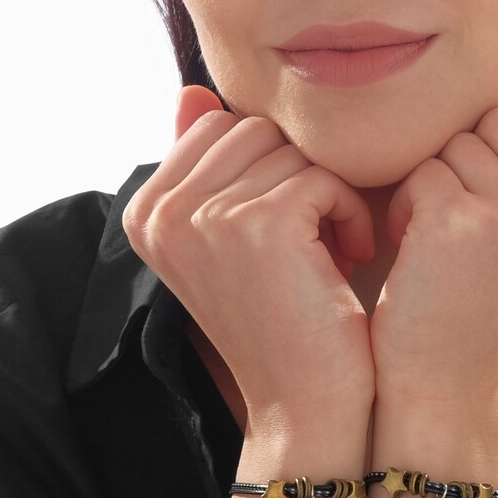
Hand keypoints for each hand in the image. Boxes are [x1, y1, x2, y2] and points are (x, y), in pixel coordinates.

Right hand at [123, 86, 376, 430]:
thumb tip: (190, 91)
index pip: (220, 126)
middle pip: (256, 130)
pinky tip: (348, 257)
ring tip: (327, 251)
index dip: (268, 168)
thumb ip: (208, 163)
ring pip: (293, 150)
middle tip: (311, 239)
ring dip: (327, 195)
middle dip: (297, 176)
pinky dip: (351, 213)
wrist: (307, 407)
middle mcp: (162, 211)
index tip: (281, 227)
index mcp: (146, 209)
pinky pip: (325, 176)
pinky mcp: (256, 225)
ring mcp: (204, 217)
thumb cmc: (283, 314)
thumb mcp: (233, 235)